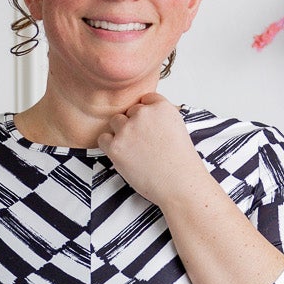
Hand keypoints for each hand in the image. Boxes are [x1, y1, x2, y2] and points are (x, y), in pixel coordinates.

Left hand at [94, 93, 209, 207]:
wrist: (179, 184)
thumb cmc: (180, 163)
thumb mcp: (177, 128)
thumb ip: (160, 117)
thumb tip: (143, 113)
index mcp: (161, 107)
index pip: (145, 99)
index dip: (146, 115)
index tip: (150, 128)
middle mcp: (143, 114)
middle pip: (129, 111)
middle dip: (134, 124)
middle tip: (144, 144)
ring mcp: (128, 129)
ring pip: (115, 122)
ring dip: (121, 133)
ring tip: (135, 151)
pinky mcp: (115, 146)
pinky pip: (103, 138)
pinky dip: (110, 146)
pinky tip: (124, 156)